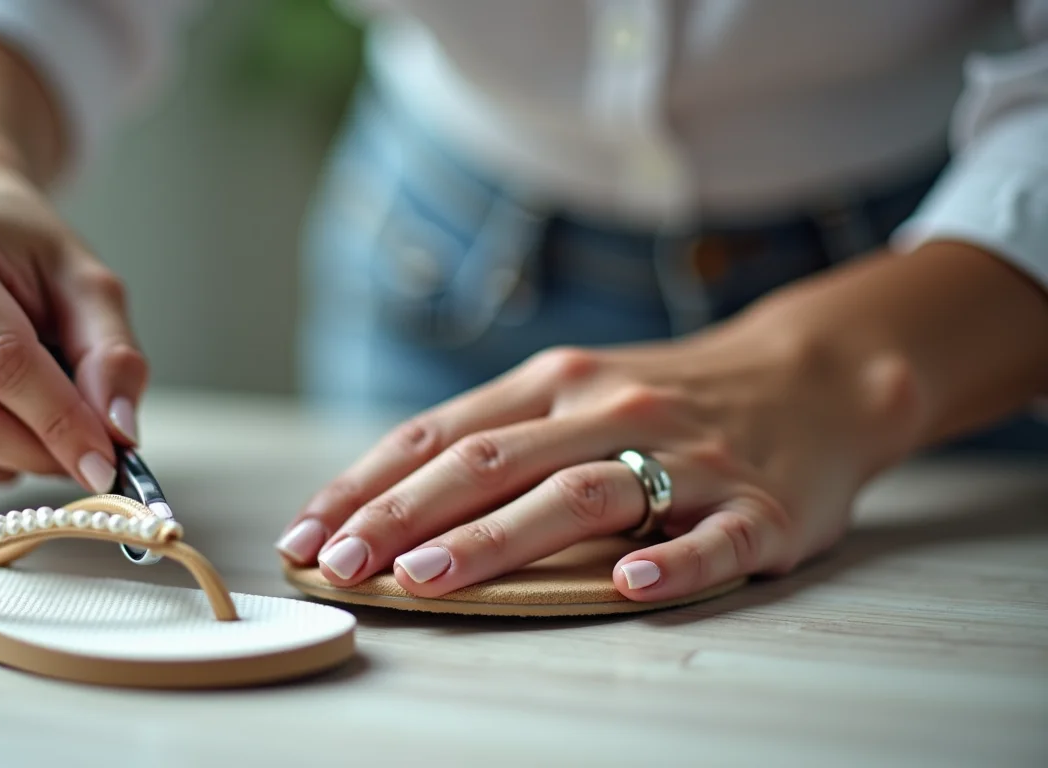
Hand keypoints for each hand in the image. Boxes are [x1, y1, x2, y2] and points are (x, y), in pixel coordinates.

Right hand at [0, 157, 146, 492]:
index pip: (0, 359)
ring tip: (43, 431)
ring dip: (11, 467)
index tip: (106, 461)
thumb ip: (112, 349)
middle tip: (87, 451)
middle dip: (41, 452)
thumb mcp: (83, 277)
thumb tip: (119, 427)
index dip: (60, 421)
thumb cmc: (16, 248)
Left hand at [278, 311, 919, 601]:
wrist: (814, 375)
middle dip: (403, 516)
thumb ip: (496, 433)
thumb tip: (384, 493)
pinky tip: (630, 584)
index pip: (440, 435)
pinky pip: (711, 537)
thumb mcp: (575, 389)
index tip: (306, 533)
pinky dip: (671, 560)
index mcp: (554, 384)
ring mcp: (687, 456)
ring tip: (432, 580)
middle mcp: (608, 410)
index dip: (366, 485)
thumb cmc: (669, 393)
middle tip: (342, 565)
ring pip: (581, 496)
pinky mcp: (759, 507)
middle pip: (491, 463)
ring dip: (499, 540)